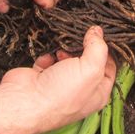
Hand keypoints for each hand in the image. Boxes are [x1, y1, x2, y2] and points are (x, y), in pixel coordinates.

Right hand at [0, 26, 115, 133]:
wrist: (24, 101)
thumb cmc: (61, 93)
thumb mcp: (90, 68)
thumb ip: (98, 47)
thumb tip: (98, 31)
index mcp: (97, 93)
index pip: (110, 67)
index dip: (108, 50)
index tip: (104, 34)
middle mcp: (80, 90)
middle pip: (88, 61)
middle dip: (84, 47)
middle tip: (83, 35)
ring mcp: (60, 84)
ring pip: (68, 58)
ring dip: (66, 49)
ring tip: (63, 49)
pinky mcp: (43, 77)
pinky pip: (50, 59)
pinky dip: (49, 54)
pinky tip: (49, 56)